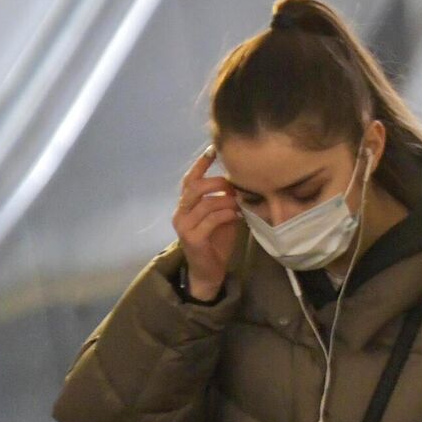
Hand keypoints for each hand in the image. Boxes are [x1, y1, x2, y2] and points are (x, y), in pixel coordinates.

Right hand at [173, 148, 238, 300]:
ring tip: (240, 201)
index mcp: (185, 206)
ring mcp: (184, 226)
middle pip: (194, 187)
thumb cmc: (216, 243)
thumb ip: (225, 202)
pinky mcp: (192, 238)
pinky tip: (238, 215)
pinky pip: (211, 220)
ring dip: (226, 200)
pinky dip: (227, 214)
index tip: (213, 149)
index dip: (200, 164)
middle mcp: (180, 213)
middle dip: (216, 182)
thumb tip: (241, 184)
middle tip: (234, 183)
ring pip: (205, 203)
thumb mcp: (222, 218)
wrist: (209, 272)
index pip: (189, 180)